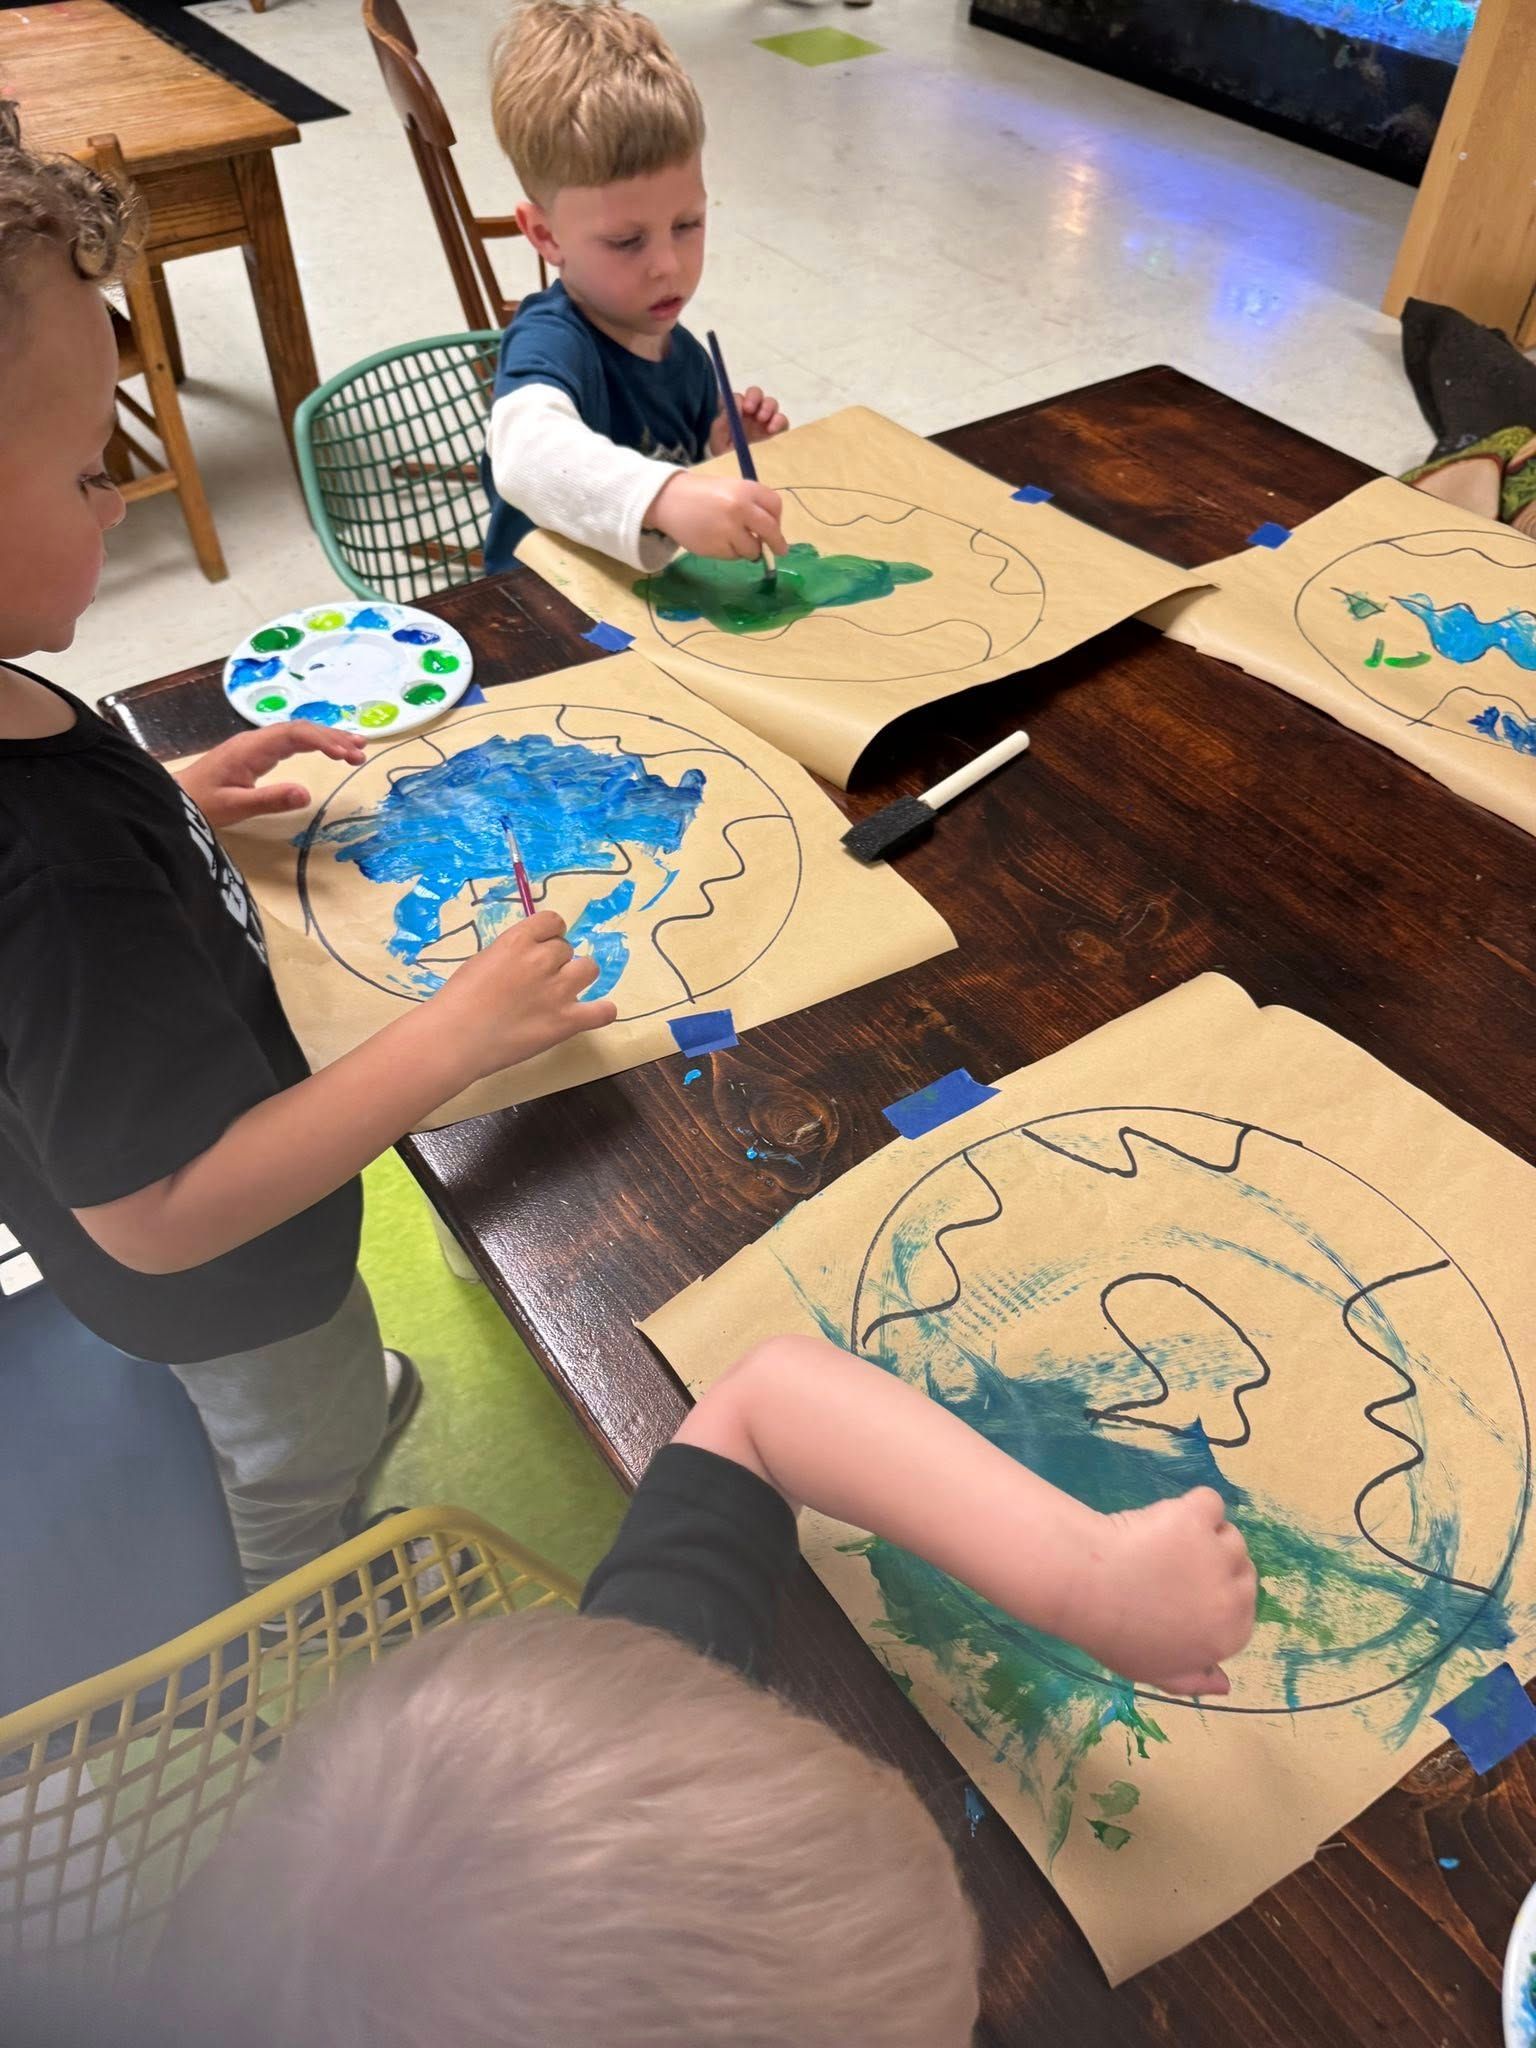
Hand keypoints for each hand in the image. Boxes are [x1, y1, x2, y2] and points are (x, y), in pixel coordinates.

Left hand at [176, 722, 365, 829]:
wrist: (175, 798)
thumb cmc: (201, 804)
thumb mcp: (235, 807)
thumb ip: (270, 800)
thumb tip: (307, 793)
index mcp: (251, 749)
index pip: (294, 735)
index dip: (324, 741)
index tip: (347, 755)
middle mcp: (255, 740)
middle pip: (300, 729)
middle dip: (333, 738)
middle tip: (361, 753)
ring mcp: (256, 745)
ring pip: (297, 733)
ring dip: (327, 738)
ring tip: (357, 747)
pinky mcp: (256, 753)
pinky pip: (291, 741)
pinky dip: (314, 744)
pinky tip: (329, 749)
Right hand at [428, 910, 616, 1077]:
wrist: (454, 1038)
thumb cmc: (456, 1001)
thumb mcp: (482, 960)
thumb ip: (510, 954)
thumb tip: (528, 956)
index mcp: (518, 940)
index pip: (553, 921)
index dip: (549, 934)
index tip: (540, 948)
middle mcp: (542, 959)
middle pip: (567, 948)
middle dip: (555, 962)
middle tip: (537, 982)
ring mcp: (558, 991)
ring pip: (590, 968)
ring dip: (577, 978)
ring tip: (562, 994)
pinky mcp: (567, 1021)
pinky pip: (603, 1011)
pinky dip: (602, 1011)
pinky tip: (593, 1013)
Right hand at [648, 472, 786, 559]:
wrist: (668, 500)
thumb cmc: (703, 494)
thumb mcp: (730, 489)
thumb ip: (751, 506)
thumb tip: (771, 534)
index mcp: (746, 489)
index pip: (775, 506)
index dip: (777, 519)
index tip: (775, 527)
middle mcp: (740, 508)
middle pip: (770, 531)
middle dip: (777, 543)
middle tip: (779, 551)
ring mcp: (728, 529)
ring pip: (753, 549)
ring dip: (748, 549)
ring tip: (731, 538)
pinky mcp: (716, 547)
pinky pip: (734, 556)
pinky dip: (730, 552)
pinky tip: (717, 540)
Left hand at [708, 389, 788, 454]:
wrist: (738, 473)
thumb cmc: (725, 457)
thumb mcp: (718, 442)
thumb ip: (720, 425)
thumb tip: (729, 409)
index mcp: (734, 412)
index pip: (735, 398)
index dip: (736, 399)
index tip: (737, 409)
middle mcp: (750, 412)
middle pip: (755, 394)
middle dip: (754, 397)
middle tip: (750, 409)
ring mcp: (765, 420)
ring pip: (770, 403)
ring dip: (767, 406)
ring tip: (762, 418)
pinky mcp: (777, 430)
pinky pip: (782, 420)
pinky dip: (779, 420)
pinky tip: (771, 429)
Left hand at [1078, 1488, 1256, 1696]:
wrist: (1088, 1587)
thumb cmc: (1115, 1635)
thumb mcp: (1154, 1672)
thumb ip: (1193, 1680)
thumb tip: (1224, 1685)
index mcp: (1228, 1636)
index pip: (1244, 1610)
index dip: (1216, 1596)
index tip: (1184, 1592)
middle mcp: (1235, 1596)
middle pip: (1242, 1570)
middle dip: (1213, 1565)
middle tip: (1169, 1567)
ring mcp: (1218, 1553)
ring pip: (1229, 1535)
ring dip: (1204, 1535)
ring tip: (1161, 1544)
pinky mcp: (1197, 1516)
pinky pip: (1209, 1503)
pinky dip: (1192, 1506)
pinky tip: (1162, 1519)